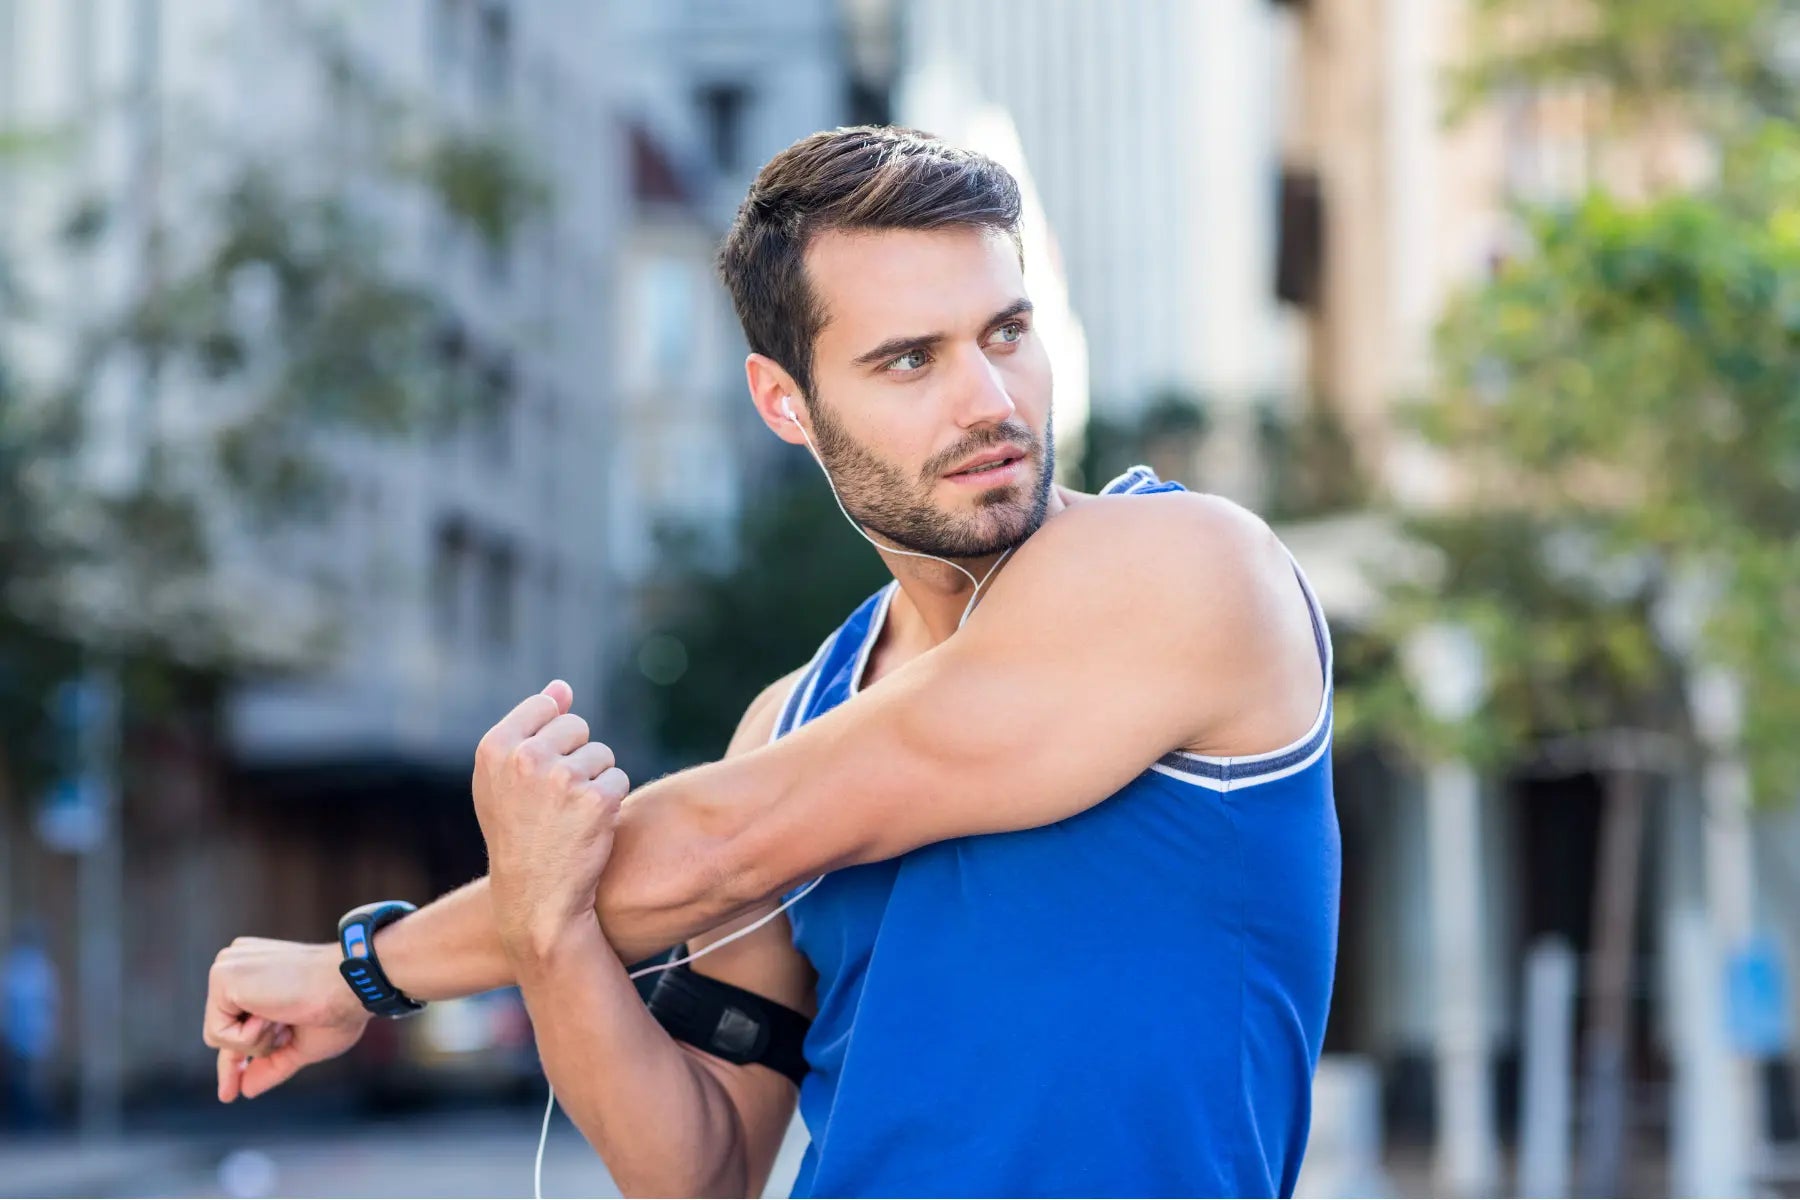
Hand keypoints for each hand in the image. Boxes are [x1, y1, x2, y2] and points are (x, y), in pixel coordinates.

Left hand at [203, 937, 369, 1101]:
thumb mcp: (302, 1044)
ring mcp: (228, 966)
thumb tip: (246, 1089)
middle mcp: (239, 964)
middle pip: (223, 1031)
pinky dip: (249, 1037)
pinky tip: (274, 1013)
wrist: (352, 984)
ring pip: (219, 1035)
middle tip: (284, 1028)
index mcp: (258, 973)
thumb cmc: (339, 1007)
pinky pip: (218, 1033)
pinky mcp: (222, 976)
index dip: (234, 1060)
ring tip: (286, 1015)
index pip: (234, 1023)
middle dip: (252, 1049)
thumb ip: (271, 1064)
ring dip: (257, 1041)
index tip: (230, 1093)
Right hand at [473, 680, 631, 962]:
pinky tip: (588, 828)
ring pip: (602, 754)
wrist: (536, 899)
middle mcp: (525, 757)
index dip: (551, 739)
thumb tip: (562, 686)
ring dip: (595, 781)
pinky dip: (611, 803)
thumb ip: (530, 726)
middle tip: (555, 801)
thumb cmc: (519, 834)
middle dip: (576, 757)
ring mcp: (561, 778)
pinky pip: (619, 779)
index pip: (545, 705)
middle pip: (577, 726)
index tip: (539, 774)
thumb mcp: (505, 779)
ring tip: (568, 816)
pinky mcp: (597, 800)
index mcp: (494, 747)